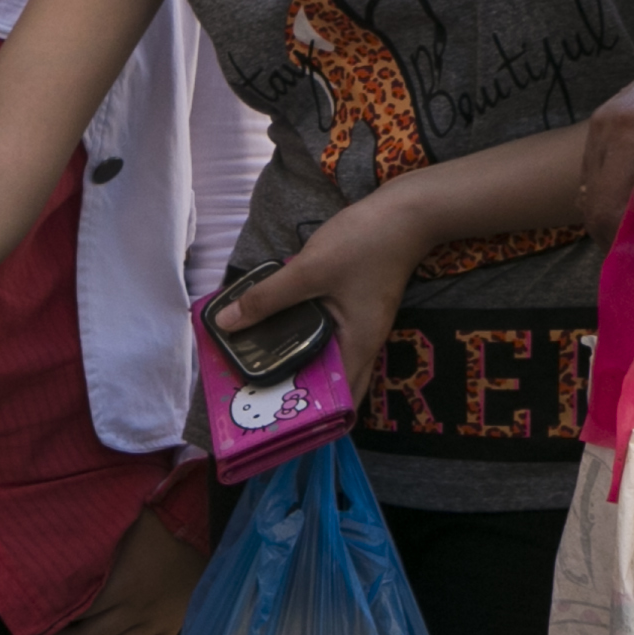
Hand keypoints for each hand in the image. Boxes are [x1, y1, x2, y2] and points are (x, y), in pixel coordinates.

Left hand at [30, 511, 203, 634]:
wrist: (196, 525)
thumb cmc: (151, 520)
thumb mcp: (114, 528)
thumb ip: (86, 551)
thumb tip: (48, 560)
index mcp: (118, 586)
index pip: (73, 615)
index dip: (45, 623)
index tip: (19, 626)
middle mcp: (132, 611)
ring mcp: (153, 624)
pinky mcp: (169, 629)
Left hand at [212, 192, 428, 415]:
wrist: (406, 211)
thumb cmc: (365, 244)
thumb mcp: (309, 271)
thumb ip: (268, 298)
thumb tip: (227, 324)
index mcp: (359, 347)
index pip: (340, 403)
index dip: (312, 418)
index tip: (276, 423)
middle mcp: (362, 344)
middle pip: (330, 384)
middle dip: (296, 393)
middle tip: (255, 396)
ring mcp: (359, 326)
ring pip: (325, 357)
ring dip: (297, 363)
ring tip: (256, 366)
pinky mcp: (353, 308)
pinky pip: (325, 334)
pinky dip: (303, 338)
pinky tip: (275, 329)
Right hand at [579, 12, 633, 239]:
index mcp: (630, 133)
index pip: (610, 212)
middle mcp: (607, 129)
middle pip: (596, 210)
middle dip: (631, 239)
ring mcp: (600, 125)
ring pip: (593, 196)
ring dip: (624, 220)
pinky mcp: (604, 122)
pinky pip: (598, 176)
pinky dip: (618, 198)